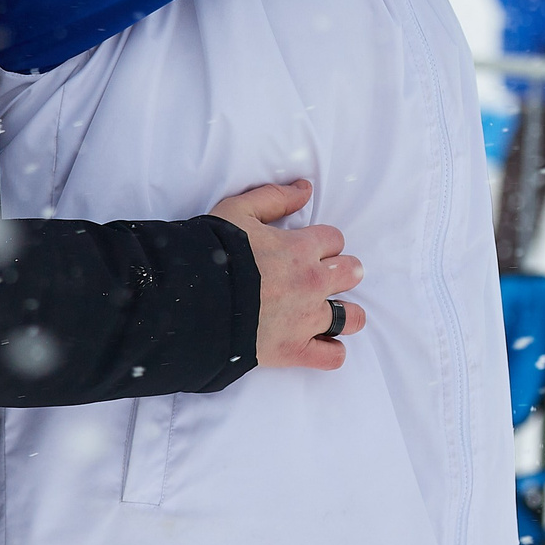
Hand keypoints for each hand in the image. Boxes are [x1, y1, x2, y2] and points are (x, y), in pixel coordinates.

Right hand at [209, 179, 364, 369]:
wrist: (192, 300)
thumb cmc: (213, 253)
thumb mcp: (238, 211)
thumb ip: (274, 197)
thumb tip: (305, 189)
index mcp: (300, 248)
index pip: (334, 239)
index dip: (323, 242)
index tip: (309, 249)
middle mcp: (311, 283)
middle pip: (351, 273)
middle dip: (343, 271)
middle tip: (327, 277)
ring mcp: (305, 319)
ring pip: (351, 317)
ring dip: (346, 312)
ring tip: (332, 311)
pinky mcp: (293, 350)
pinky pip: (332, 356)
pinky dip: (331, 350)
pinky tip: (322, 343)